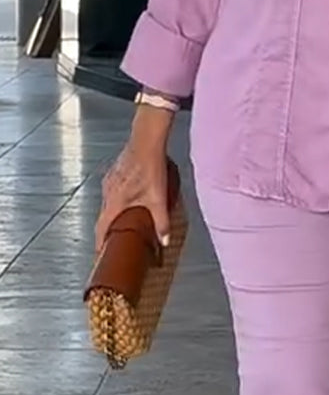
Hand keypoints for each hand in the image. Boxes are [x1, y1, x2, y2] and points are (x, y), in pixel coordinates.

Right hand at [95, 110, 171, 253]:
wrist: (146, 141)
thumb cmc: (150, 167)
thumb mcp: (158, 199)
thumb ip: (161, 223)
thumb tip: (164, 241)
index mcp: (114, 202)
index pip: (102, 228)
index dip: (100, 242)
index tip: (99, 253)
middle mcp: (107, 192)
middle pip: (104, 216)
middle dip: (108, 229)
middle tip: (114, 240)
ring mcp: (109, 181)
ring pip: (108, 203)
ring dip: (114, 213)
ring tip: (123, 221)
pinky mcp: (114, 172)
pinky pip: (112, 191)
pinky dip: (118, 200)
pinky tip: (130, 198)